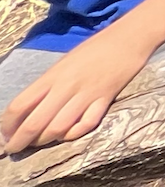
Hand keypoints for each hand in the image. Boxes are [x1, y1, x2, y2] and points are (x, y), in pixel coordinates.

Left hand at [2, 25, 152, 152]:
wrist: (129, 37)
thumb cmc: (95, 48)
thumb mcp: (64, 63)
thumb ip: (48, 86)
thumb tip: (29, 110)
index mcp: (52, 75)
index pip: (19, 105)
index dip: (7, 125)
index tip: (4, 135)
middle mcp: (66, 86)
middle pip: (35, 122)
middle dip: (20, 141)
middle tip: (14, 149)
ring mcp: (86, 94)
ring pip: (58, 128)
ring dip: (44, 140)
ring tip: (39, 143)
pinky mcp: (105, 99)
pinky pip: (86, 124)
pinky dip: (74, 134)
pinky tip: (68, 135)